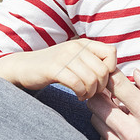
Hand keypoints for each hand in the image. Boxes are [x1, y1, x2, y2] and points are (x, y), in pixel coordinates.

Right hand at [0, 38, 116, 99]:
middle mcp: (76, 47)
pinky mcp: (54, 69)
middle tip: (93, 93)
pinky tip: (77, 96)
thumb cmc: (54, 67)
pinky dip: (80, 94)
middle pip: (104, 70)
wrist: (23, 67)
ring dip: (91, 93)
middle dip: (101, 87)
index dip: (112, 69)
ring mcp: (65, 57)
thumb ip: (93, 63)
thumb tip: (116, 78)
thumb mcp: (75, 60)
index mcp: (84, 43)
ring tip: (84, 95)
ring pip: (92, 79)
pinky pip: (77, 84)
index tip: (102, 80)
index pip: (111, 52)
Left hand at [87, 69, 139, 139]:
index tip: (113, 72)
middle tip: (111, 91)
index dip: (112, 75)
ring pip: (97, 122)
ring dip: (104, 112)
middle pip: (97, 103)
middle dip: (102, 92)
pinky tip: (123, 133)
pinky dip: (109, 133)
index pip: (117, 86)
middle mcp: (133, 134)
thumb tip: (137, 74)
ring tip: (120, 112)